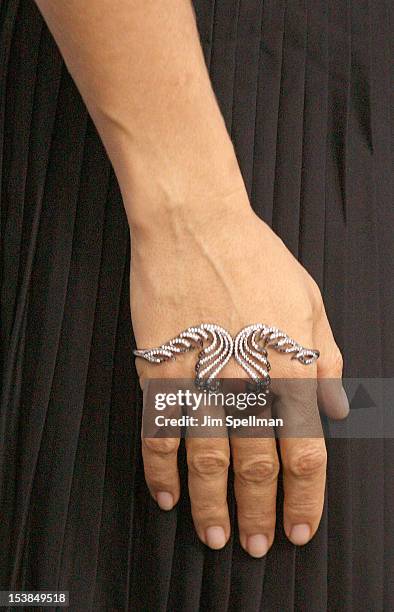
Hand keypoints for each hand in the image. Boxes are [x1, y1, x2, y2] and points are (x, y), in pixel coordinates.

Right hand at [130, 186, 347, 557]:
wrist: (195, 223)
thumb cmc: (255, 256)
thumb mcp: (308, 300)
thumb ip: (324, 357)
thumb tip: (334, 409)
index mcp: (289, 362)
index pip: (304, 448)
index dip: (305, 495)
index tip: (300, 525)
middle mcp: (246, 376)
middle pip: (256, 462)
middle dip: (260, 510)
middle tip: (257, 543)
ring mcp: (200, 373)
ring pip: (206, 456)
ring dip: (210, 503)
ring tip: (215, 534)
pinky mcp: (160, 365)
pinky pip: (158, 426)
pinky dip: (160, 466)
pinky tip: (166, 493)